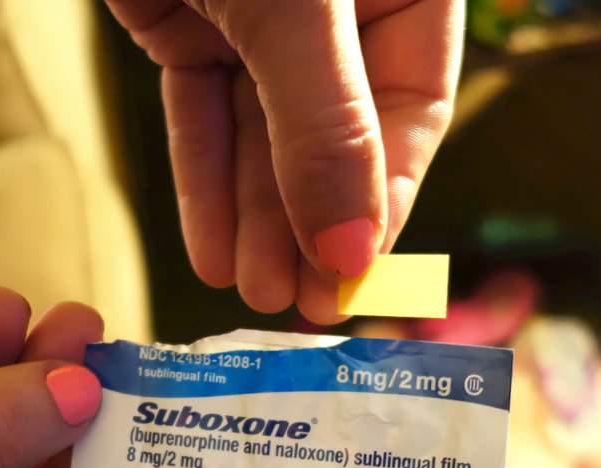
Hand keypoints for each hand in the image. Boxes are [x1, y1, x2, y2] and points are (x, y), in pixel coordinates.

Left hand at [106, 0, 461, 322]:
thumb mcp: (295, 7)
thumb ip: (326, 126)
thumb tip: (354, 252)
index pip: (408, 115)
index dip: (379, 201)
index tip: (351, 279)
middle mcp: (338, 11)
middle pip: (334, 138)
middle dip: (309, 223)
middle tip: (293, 306)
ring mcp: (262, 16)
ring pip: (265, 135)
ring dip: (255, 215)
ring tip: (249, 291)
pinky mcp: (192, 20)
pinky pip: (203, 112)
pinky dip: (204, 176)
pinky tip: (209, 247)